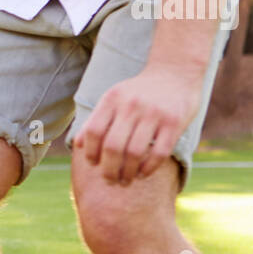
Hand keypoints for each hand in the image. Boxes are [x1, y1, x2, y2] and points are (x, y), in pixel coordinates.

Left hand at [74, 64, 204, 183]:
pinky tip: (142, 174)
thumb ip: (96, 119)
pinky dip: (148, 168)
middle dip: (108, 169)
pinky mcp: (174, 122)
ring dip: (127, 173)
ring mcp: (154, 113)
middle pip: (112, 146)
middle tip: (110, 180)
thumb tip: (77, 145)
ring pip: (134, 153)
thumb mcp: (114, 98)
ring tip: (125, 181)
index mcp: (112, 99)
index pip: (93, 132)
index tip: (93, 164)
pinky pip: (159, 152)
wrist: (175, 72)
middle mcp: (131, 105)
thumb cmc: (138, 92)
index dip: (90, 152)